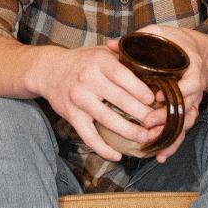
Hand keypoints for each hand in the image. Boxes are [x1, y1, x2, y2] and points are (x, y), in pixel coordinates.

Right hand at [31, 44, 164, 162]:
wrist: (49, 70)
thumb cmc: (82, 61)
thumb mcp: (102, 51)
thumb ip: (124, 55)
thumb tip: (153, 65)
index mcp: (99, 62)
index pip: (123, 76)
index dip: (140, 89)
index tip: (154, 100)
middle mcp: (88, 80)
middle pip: (120, 100)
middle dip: (142, 114)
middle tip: (158, 123)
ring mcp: (79, 99)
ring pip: (107, 119)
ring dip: (128, 131)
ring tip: (145, 138)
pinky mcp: (72, 115)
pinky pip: (89, 136)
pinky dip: (103, 148)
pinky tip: (117, 155)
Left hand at [118, 26, 207, 163]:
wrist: (192, 50)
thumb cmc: (172, 42)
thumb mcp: (157, 35)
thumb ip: (136, 41)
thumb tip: (110, 44)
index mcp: (191, 68)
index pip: (190, 83)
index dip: (177, 92)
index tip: (158, 97)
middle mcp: (195, 87)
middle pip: (187, 107)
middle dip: (168, 117)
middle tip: (148, 124)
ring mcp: (193, 101)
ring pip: (186, 122)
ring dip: (171, 135)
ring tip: (154, 145)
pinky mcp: (187, 111)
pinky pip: (182, 130)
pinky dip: (172, 144)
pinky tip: (160, 156)